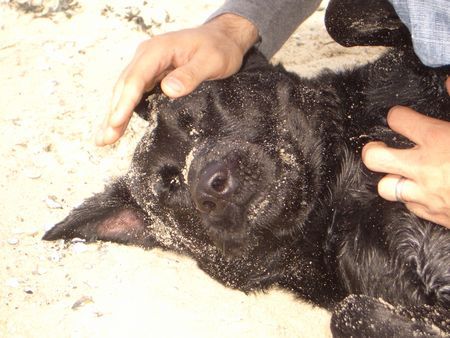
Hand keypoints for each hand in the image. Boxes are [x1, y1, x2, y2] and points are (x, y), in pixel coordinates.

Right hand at [95, 14, 258, 145]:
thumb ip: (190, 75)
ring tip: (104, 138)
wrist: (223, 38)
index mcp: (158, 50)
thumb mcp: (211, 61)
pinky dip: (124, 108)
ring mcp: (147, 65)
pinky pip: (134, 92)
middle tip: (105, 139)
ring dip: (115, 113)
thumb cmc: (219, 48)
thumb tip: (169, 90)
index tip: (116, 121)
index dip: (124, 102)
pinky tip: (118, 124)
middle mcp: (147, 56)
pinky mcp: (152, 74)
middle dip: (114, 113)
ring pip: (125, 90)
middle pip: (124, 86)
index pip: (135, 78)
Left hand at [362, 77, 449, 228]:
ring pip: (385, 187)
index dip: (397, 115)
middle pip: (374, 158)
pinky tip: (421, 190)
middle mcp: (424, 167)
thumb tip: (449, 80)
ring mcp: (426, 194)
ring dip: (391, 178)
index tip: (400, 117)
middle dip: (373, 150)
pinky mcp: (433, 214)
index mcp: (438, 140)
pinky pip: (408, 206)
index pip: (398, 120)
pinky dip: (411, 197)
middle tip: (380, 146)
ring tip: (399, 171)